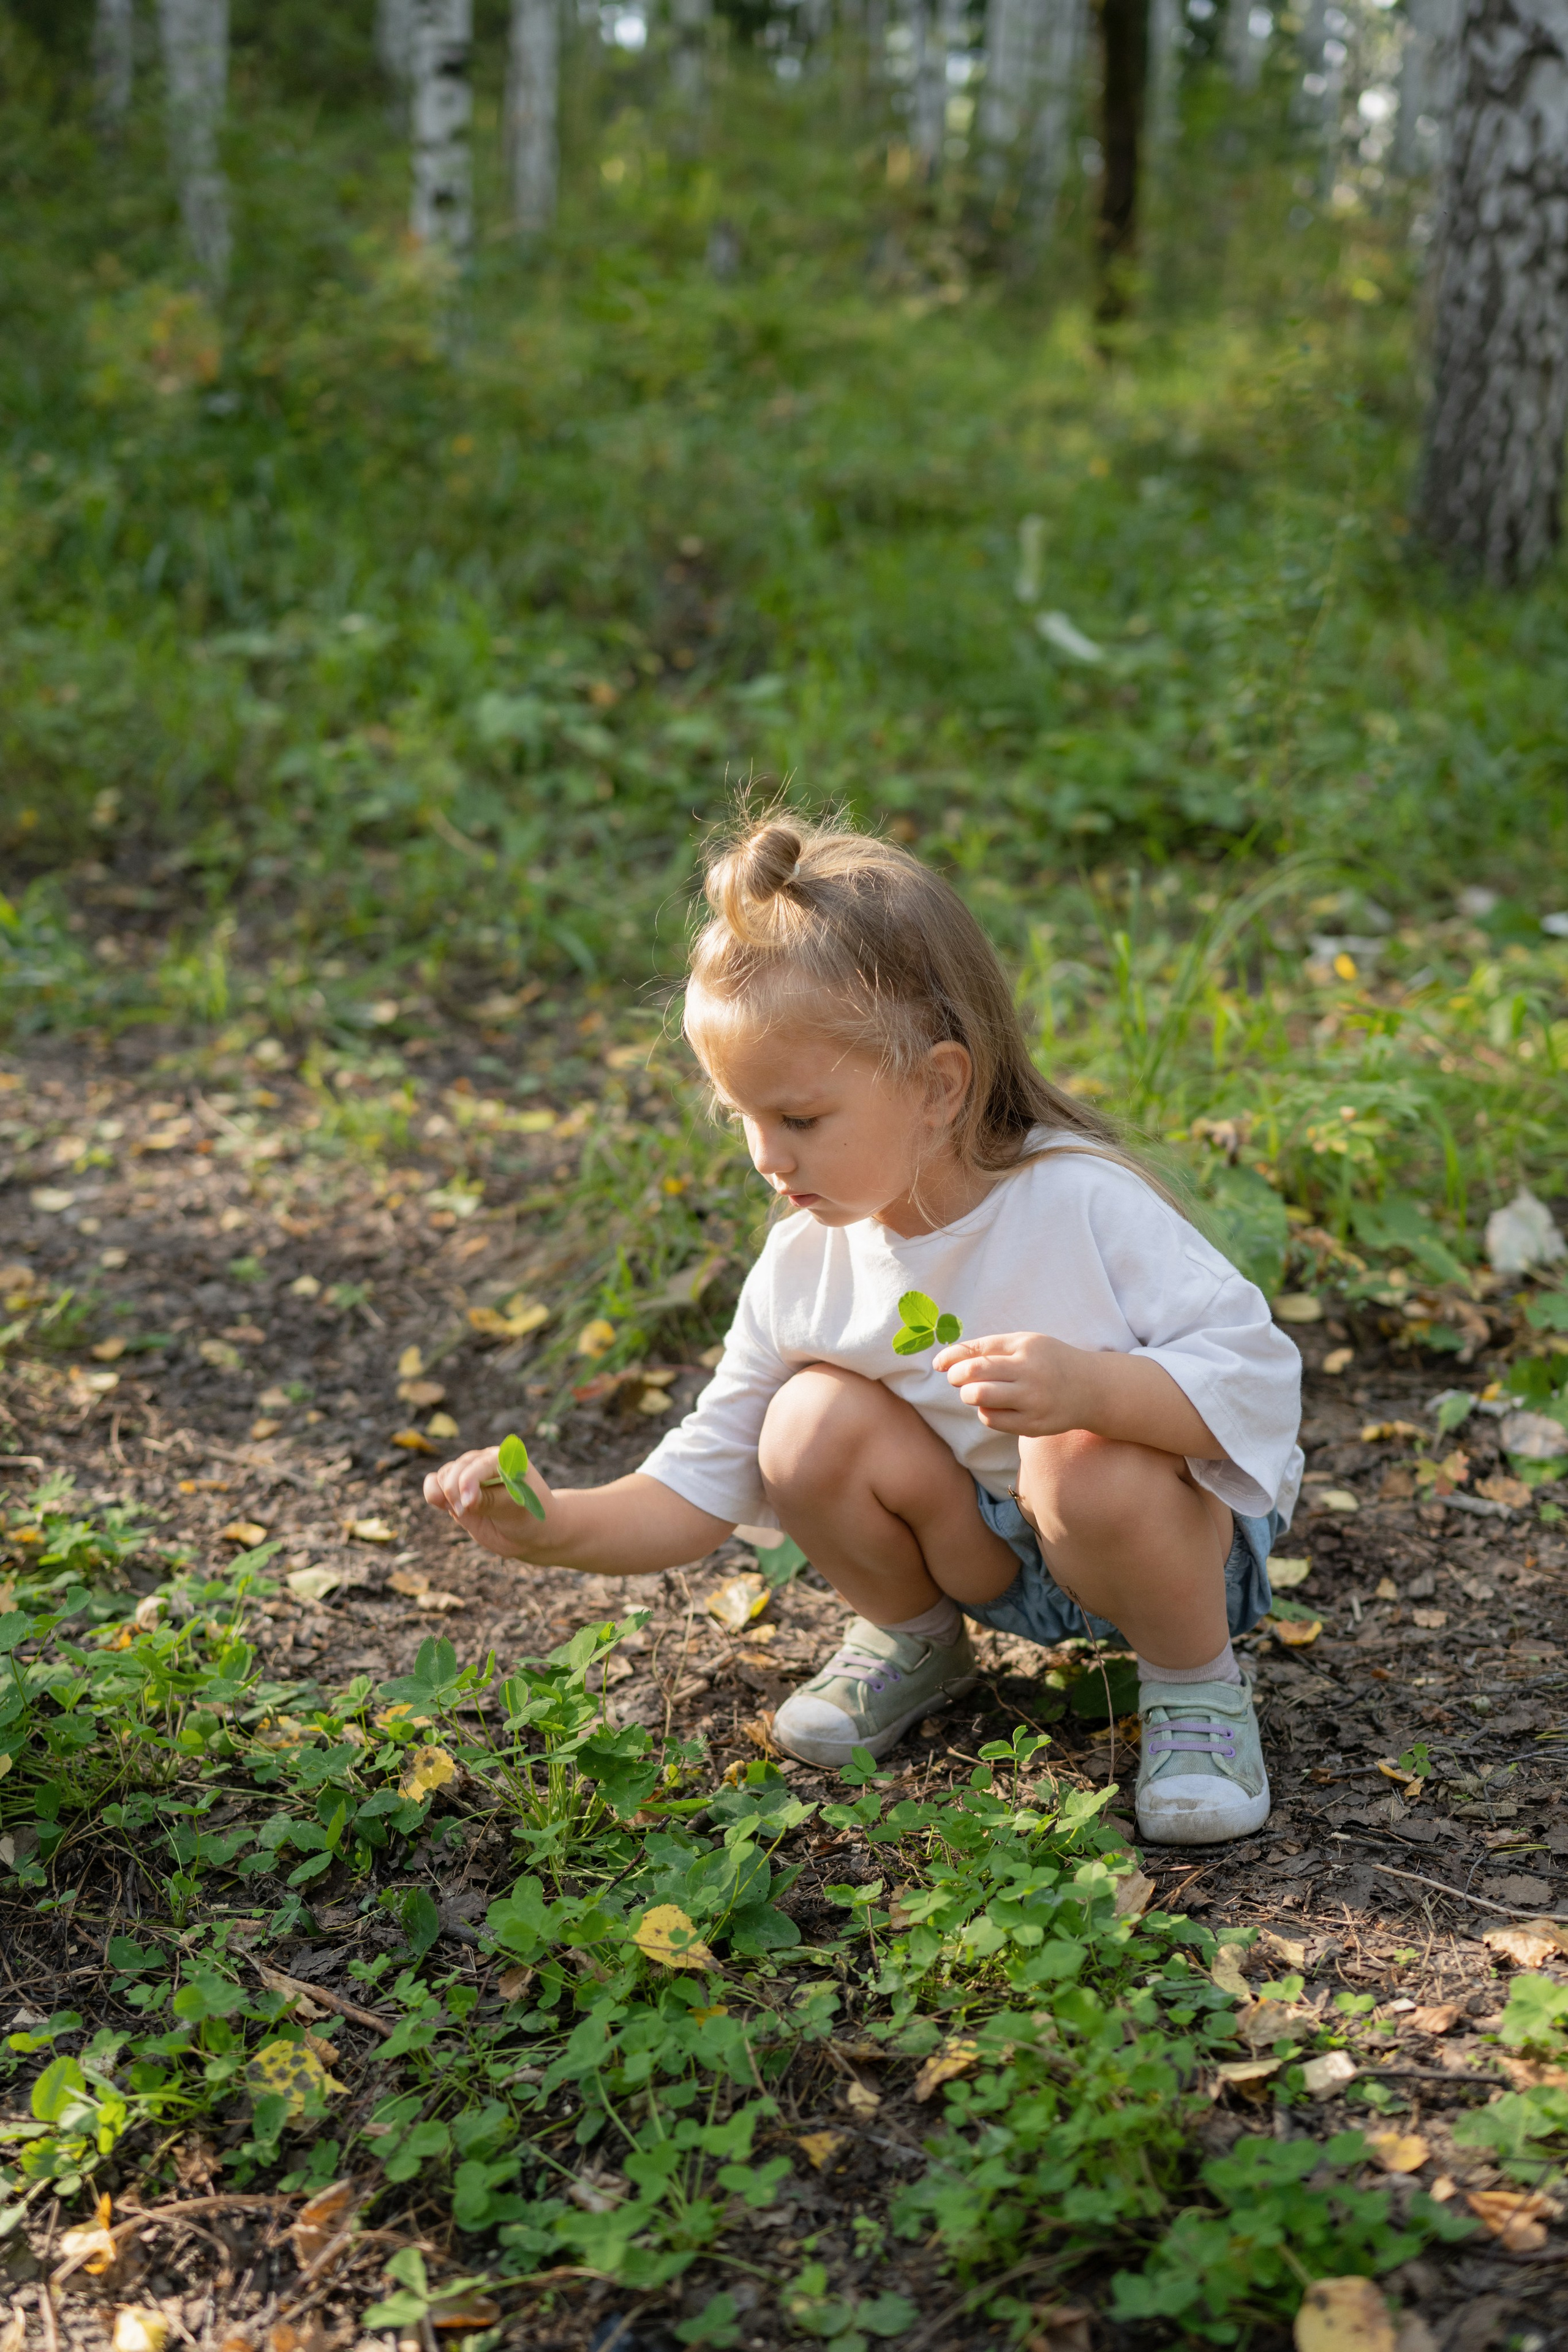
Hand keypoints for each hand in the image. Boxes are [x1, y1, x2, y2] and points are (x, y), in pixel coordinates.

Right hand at [422, 1446, 556, 1561]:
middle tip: (464, 1512)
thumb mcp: (514, 1508)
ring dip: (445, 1493)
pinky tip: (443, 1504)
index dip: (469, 1481)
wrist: (529, 1534)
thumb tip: (463, 1499)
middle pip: (457, 1468)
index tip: (468, 1504)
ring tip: (461, 1512)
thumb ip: (488, 1500)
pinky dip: (433, 1493)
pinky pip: (435, 1484)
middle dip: (455, 1491)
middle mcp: (484, 1462)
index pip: (480, 1463)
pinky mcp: (457, 1491)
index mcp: (505, 1459)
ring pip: (444, 1475)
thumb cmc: (529, 1516)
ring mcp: (469, 1476)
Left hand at [932, 1331, 1093, 1436]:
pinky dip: (985, 1412)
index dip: (952, 1357)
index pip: (978, 1351)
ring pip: (980, 1399)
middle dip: (957, 1378)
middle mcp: (1030, 1373)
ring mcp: (1033, 1401)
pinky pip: (992, 1420)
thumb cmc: (1049, 1362)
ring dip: (969, 1396)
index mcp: (1026, 1348)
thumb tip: (946, 1361)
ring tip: (976, 1392)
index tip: (939, 1364)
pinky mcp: (1033, 1425)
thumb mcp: (1025, 1344)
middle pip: (975, 1376)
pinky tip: (995, 1406)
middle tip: (957, 1379)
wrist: (1090, 1389)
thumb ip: (989, 1349)